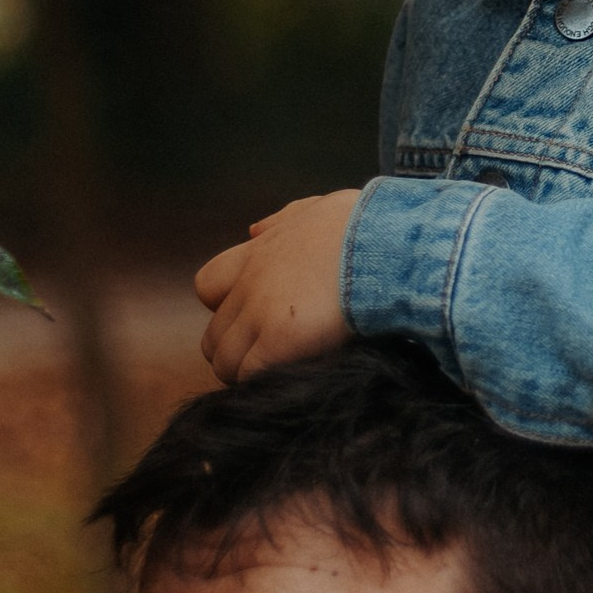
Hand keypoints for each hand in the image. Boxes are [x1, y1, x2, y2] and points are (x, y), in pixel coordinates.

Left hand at [196, 190, 361, 381]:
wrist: (384, 244)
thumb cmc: (362, 225)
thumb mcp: (316, 209)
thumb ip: (282, 220)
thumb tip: (255, 230)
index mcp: (256, 253)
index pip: (208, 287)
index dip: (224, 307)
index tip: (251, 316)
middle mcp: (249, 285)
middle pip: (213, 334)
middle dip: (234, 350)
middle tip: (265, 358)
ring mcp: (260, 315)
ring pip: (224, 361)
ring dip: (244, 373)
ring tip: (274, 378)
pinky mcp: (278, 342)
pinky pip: (249, 375)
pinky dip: (262, 383)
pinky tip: (287, 380)